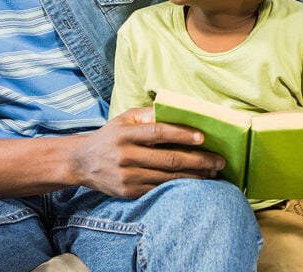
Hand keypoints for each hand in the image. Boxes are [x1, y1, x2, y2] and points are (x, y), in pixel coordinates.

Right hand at [72, 107, 224, 198]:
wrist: (82, 162)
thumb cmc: (110, 136)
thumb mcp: (123, 118)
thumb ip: (147, 114)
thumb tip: (174, 109)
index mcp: (126, 133)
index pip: (158, 132)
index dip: (182, 134)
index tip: (204, 137)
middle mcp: (126, 156)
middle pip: (169, 159)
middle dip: (198, 160)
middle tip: (219, 160)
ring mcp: (128, 176)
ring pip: (168, 178)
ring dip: (194, 176)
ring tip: (213, 172)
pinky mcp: (129, 192)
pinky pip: (160, 190)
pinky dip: (180, 188)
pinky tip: (195, 183)